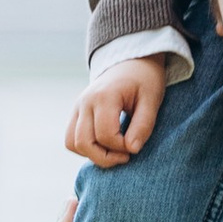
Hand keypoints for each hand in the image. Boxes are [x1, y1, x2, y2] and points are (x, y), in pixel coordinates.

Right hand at [67, 53, 170, 169]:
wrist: (131, 63)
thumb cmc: (144, 81)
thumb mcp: (151, 100)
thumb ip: (143, 125)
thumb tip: (132, 150)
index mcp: (104, 96)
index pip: (106, 135)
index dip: (122, 148)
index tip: (136, 145)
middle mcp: (85, 102)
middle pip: (84, 143)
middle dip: (105, 158)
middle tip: (125, 156)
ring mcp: (77, 107)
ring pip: (72, 144)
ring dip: (92, 155)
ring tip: (114, 152)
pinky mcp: (76, 113)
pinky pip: (71, 139)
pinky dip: (85, 148)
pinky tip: (105, 146)